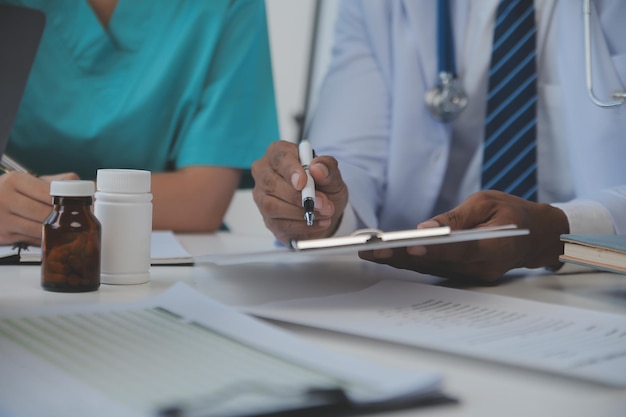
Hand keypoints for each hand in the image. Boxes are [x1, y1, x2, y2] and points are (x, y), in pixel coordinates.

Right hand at [0, 172, 78, 245]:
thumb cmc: (15, 192)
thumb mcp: (32, 181)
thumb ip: (59, 182)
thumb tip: (88, 187)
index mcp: (15, 180)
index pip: (47, 194)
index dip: (63, 202)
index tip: (75, 207)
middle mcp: (4, 198)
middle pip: (44, 213)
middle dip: (62, 218)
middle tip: (75, 220)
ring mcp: (1, 218)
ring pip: (38, 229)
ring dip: (55, 231)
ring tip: (66, 229)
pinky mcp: (2, 235)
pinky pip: (30, 240)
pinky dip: (44, 239)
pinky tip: (50, 235)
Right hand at [252, 140, 348, 244]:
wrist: (325, 210)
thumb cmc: (324, 186)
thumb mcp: (333, 175)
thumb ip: (328, 168)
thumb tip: (317, 168)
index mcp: (279, 153)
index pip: (279, 158)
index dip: (290, 170)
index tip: (303, 182)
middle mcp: (265, 173)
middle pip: (271, 183)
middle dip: (299, 196)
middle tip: (322, 203)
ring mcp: (262, 197)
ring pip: (272, 206)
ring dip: (301, 212)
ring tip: (324, 213)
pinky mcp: (268, 219)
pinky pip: (279, 224)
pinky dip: (302, 226)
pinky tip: (318, 222)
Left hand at [359, 190, 569, 282]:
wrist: (535, 237)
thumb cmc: (513, 214)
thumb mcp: (488, 202)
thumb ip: (458, 216)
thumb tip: (426, 226)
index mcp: (494, 246)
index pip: (460, 249)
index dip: (434, 248)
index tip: (409, 244)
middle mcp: (481, 267)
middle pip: (436, 263)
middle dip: (400, 256)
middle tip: (370, 251)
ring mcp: (472, 275)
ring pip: (430, 268)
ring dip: (399, 261)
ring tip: (370, 252)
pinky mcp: (463, 274)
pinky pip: (434, 268)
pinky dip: (411, 261)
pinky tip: (388, 255)